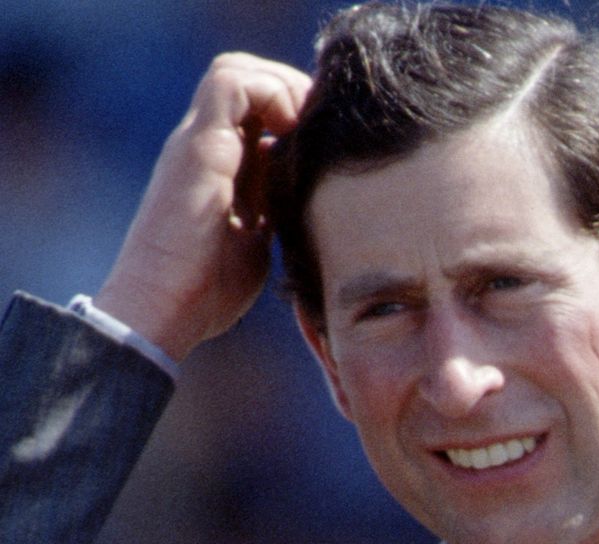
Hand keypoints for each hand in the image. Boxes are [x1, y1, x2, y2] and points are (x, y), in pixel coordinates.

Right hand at [94, 53, 310, 358]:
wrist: (162, 308)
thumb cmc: (206, 290)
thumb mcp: (256, 240)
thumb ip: (273, 210)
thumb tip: (310, 199)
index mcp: (218, 164)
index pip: (256, 108)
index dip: (296, 111)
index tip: (326, 141)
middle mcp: (204, 144)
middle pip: (248, 79)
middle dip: (295, 91)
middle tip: (324, 128)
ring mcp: (198, 142)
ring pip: (237, 70)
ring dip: (283, 87)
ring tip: (308, 127)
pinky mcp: (198, 147)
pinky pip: (231, 84)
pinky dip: (271, 94)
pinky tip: (292, 133)